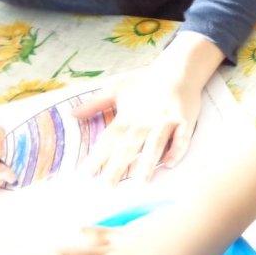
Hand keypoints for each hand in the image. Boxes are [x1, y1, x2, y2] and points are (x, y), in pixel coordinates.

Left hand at [77, 69, 202, 184]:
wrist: (177, 67)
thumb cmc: (145, 80)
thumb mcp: (116, 88)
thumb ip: (95, 104)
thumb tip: (71, 114)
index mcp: (127, 115)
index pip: (109, 140)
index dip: (97, 157)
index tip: (86, 175)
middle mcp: (144, 120)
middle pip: (129, 146)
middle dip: (118, 166)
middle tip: (108, 187)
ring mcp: (165, 120)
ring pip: (155, 144)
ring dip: (148, 162)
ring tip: (141, 181)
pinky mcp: (184, 119)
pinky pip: (181, 137)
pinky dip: (176, 150)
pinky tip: (170, 164)